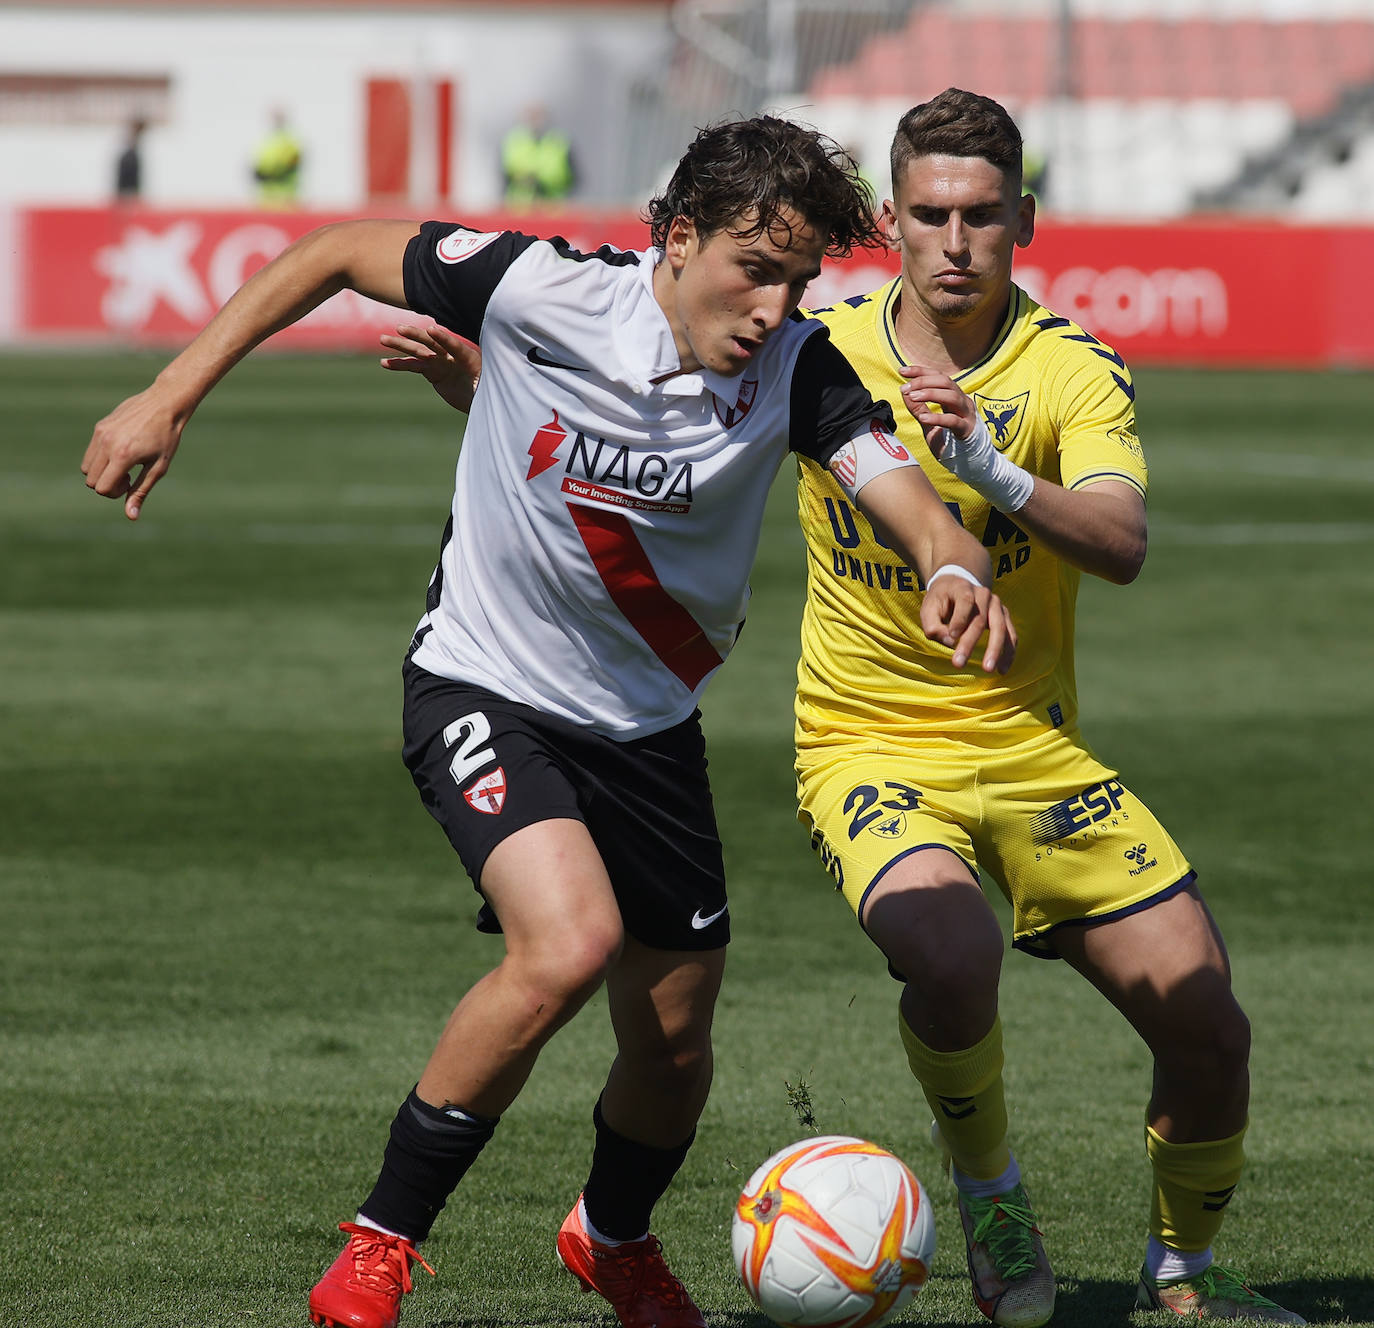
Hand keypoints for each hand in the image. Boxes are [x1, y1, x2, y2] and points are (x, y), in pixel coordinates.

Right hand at [82, 386, 184, 520]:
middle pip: (91, 481)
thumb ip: (141, 492)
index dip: (116, 492)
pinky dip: (101, 459)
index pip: (102, 488)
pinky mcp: (99, 426)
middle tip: (129, 474)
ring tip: (123, 464)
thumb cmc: (167, 438)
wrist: (165, 404)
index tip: (131, 482)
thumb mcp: (158, 468)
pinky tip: (121, 451)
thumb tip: (131, 517)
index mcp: (122, 456)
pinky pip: (90, 452)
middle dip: (108, 484)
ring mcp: (100, 434)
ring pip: (87, 468)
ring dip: (102, 473)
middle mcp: (106, 444)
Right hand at [380, 323, 481, 412]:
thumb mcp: (487, 390)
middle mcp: (452, 356)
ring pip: (418, 352)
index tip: (432, 330)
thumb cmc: (489, 392)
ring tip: (383, 339)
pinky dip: (400, 365)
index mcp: (469, 358)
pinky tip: (385, 363)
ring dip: (401, 346)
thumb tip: (479, 386)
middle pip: (432, 343)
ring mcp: (441, 362)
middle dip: (417, 335)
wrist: (482, 399)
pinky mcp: (433, 371)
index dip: (444, 338)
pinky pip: (414, 366)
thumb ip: (481, 386)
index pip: (455, 346)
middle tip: (400, 329)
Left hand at [899, 363, 1033, 512]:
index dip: (921, 370)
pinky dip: (937, 417)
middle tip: (906, 387)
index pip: (938, 376)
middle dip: (924, 381)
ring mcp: (967, 414)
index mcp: (954, 397)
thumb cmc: (948, 442)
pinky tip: (923, 417)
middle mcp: (962, 401)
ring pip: (951, 396)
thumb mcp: (928, 423)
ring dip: (930, 394)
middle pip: (945, 381)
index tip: (902, 370)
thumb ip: (918, 408)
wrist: (967, 463)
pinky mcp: (967, 430)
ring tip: (913, 396)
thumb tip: (904, 391)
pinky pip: (953, 421)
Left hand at [919, 574, 1016, 673]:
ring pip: (1000, 628)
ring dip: (995, 650)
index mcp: (963, 588)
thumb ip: (933, 625)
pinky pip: (1011, 635)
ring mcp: (997, 605)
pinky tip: (1002, 669)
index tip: (951, 638)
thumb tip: (949, 642)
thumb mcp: (929, 608)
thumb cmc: (940, 601)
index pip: (965, 602)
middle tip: (958, 663)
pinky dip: (1008, 652)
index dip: (959, 620)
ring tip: (988, 669)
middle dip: (970, 643)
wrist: (958, 586)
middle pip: (980, 619)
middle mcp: (983, 595)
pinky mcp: (1004, 616)